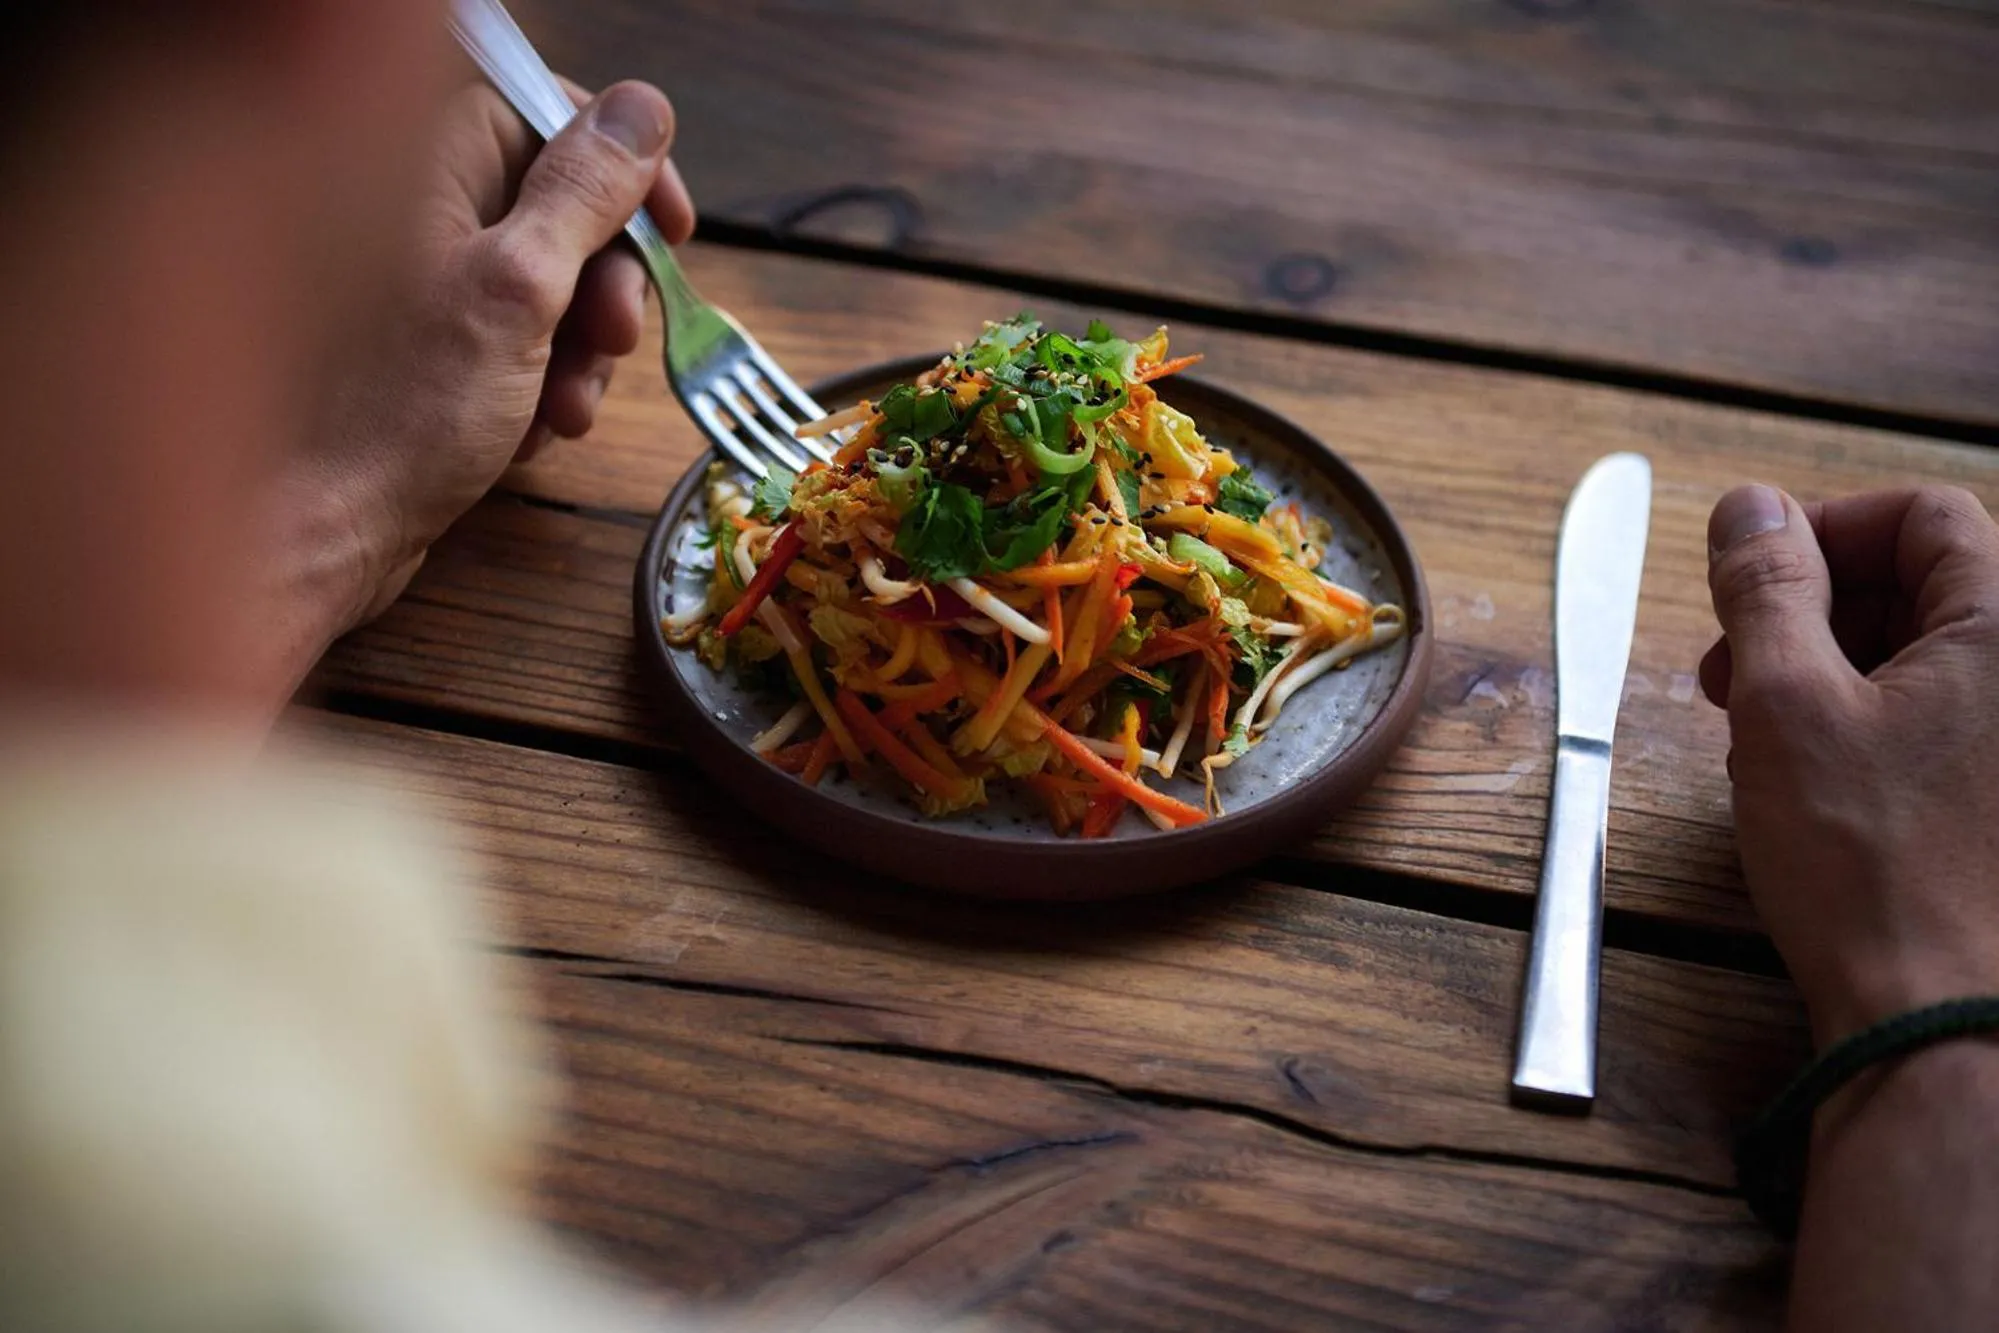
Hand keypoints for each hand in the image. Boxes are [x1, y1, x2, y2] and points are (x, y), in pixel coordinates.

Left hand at [274, 77, 693, 648]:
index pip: (552, 119)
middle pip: (563, 209)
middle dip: (606, 283)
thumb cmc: (399, 412)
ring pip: (553, 286)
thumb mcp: (520, 290)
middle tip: (614, 338)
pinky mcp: (433, 347)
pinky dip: (544, 384)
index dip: (624, 172)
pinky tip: (533, 430)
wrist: (324, 527)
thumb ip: (586, 192)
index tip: (675, 229)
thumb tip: (641, 109)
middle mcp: (420, 211)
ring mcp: (427, 282)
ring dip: (581, 350)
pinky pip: (523, 342)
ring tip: (565, 408)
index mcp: (427, 166)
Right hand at [1701, 484, 1998, 1042]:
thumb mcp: (1786, 704)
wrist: (1943, 1020)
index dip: (1823, 530)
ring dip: (1832, 671)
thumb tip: (1749, 507)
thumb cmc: (1872, 865)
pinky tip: (1808, 778)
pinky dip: (1870, 726)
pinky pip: (1945, 724)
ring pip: (1929, 658)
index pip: (1925, 516)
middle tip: (1730, 666)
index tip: (1747, 580)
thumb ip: (1766, 588)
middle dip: (1815, 609)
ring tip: (1756, 731)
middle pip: (1929, 584)